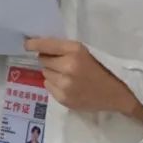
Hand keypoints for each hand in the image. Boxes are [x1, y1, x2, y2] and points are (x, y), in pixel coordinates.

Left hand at [25, 38, 142, 128]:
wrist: (116, 93)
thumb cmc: (101, 68)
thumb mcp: (85, 52)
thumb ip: (64, 49)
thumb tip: (40, 47)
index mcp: (75, 51)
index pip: (47, 45)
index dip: (34, 43)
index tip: (26, 43)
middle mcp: (67, 67)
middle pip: (43, 59)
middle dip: (48, 59)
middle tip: (60, 61)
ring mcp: (65, 85)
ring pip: (44, 73)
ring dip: (51, 72)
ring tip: (65, 74)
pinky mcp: (63, 99)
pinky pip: (48, 86)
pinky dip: (54, 83)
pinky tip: (67, 84)